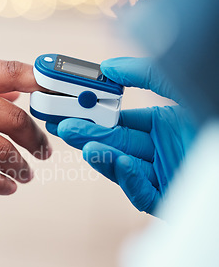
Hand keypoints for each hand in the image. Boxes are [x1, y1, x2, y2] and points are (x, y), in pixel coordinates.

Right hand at [0, 60, 51, 194]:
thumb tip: (14, 94)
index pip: (15, 73)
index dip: (44, 85)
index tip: (59, 99)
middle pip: (18, 121)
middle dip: (36, 139)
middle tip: (43, 150)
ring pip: (5, 152)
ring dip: (22, 166)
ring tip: (28, 174)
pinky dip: (1, 184)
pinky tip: (9, 187)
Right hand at [45, 57, 195, 213]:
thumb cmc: (212, 112)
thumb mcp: (184, 85)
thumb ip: (147, 73)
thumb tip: (110, 66)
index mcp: (162, 125)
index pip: (118, 120)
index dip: (93, 114)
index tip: (70, 106)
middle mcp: (160, 150)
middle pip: (114, 142)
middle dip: (87, 133)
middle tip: (63, 124)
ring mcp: (164, 175)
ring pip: (124, 169)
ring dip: (102, 157)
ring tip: (83, 143)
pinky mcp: (169, 199)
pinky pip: (144, 193)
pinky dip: (132, 180)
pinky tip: (124, 163)